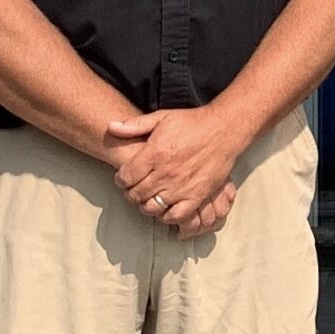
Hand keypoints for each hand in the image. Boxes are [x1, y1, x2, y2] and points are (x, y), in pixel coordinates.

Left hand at [108, 107, 252, 234]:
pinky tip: (166, 207)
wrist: (224, 129)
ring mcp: (182, 186)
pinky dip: (167, 216)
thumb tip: (111, 127)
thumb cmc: (192, 123)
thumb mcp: (162, 118)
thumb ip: (135, 125)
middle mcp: (166, 172)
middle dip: (131, 193)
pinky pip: (176, 215)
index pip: (126, 177)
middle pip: (136, 194)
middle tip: (135, 188)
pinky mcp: (197, 195)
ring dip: (146, 205)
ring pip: (152, 207)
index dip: (121, 179)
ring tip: (149, 198)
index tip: (124, 177)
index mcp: (155, 153)